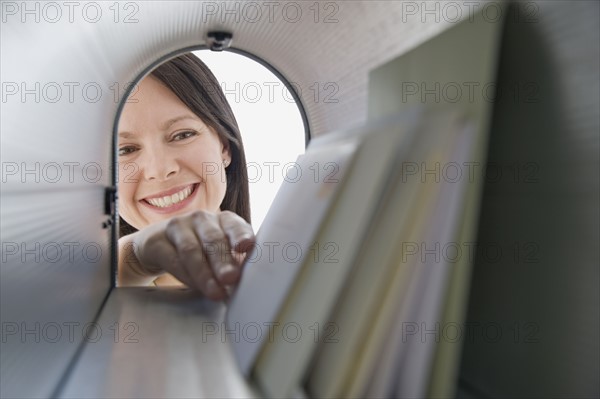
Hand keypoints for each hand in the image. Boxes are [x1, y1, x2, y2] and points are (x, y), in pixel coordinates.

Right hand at [119, 210, 254, 300]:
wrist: (159, 246)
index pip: (234, 225)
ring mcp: (178, 227)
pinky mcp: (157, 241)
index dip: (241, 235)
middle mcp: (202, 219)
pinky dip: (186, 275)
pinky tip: (195, 286)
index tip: (247, 246)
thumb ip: (235, 263)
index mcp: (223, 220)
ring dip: (204, 273)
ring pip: (191, 250)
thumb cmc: (201, 251)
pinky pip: (172, 259)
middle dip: (223, 261)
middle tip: (231, 278)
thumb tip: (251, 286)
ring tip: (215, 292)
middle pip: (213, 239)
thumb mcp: (220, 253)